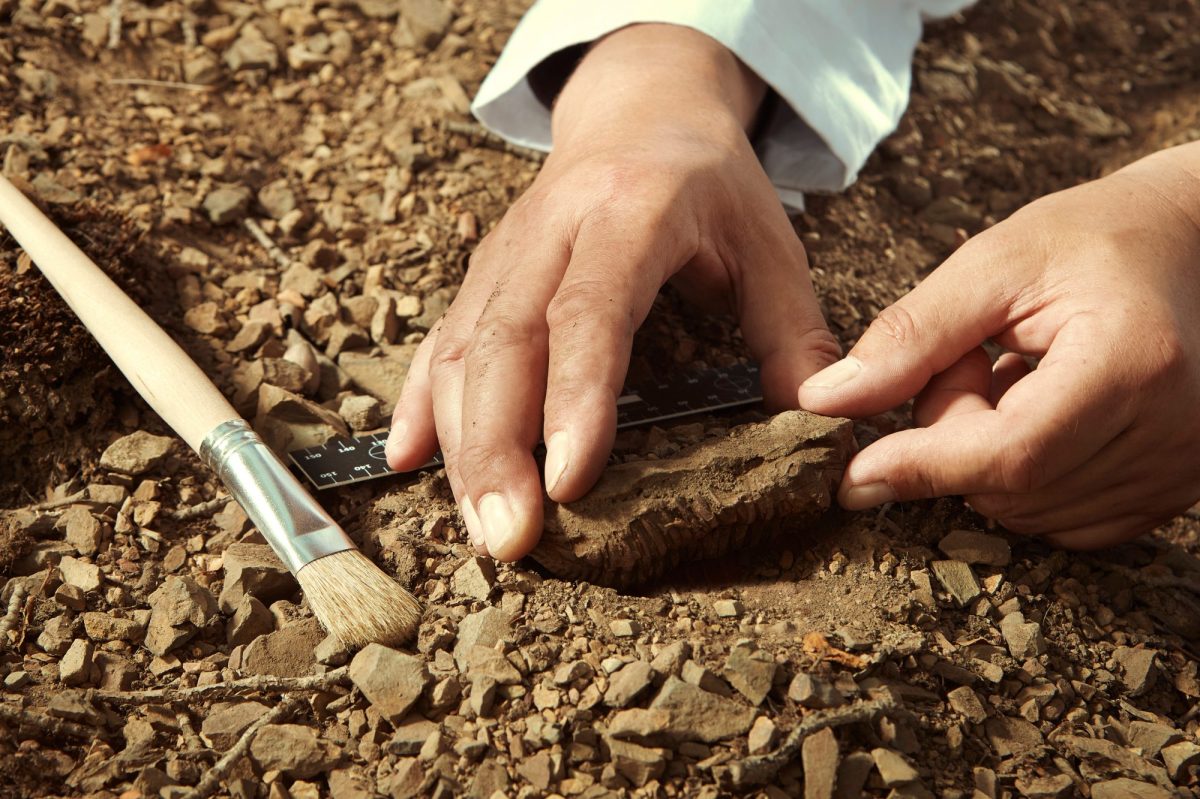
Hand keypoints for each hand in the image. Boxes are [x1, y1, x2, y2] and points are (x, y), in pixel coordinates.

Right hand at [386, 24, 839, 560]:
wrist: (640, 110)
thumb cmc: (708, 183)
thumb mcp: (769, 241)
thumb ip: (793, 329)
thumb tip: (819, 420)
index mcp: (629, 215)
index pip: (589, 312)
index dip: (574, 398)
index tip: (568, 481)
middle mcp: (550, 231)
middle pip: (504, 340)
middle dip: (497, 445)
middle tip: (510, 538)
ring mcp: (505, 252)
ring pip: (461, 348)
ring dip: (461, 443)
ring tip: (480, 529)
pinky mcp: (482, 274)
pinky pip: (438, 339)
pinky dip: (419, 403)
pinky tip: (408, 459)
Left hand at [799, 142, 1199, 547]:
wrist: (1183, 243)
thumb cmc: (1091, 239)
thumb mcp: (991, 264)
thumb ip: (909, 337)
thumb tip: (827, 403)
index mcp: (1132, 364)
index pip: (1012, 453)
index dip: (923, 467)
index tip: (851, 474)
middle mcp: (1171, 433)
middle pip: (1010, 486)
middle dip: (953, 438)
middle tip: (970, 359)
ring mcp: (1178, 469)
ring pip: (1027, 510)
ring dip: (985, 457)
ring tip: (1009, 376)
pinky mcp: (1169, 490)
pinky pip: (1059, 518)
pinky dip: (1021, 478)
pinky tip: (1034, 411)